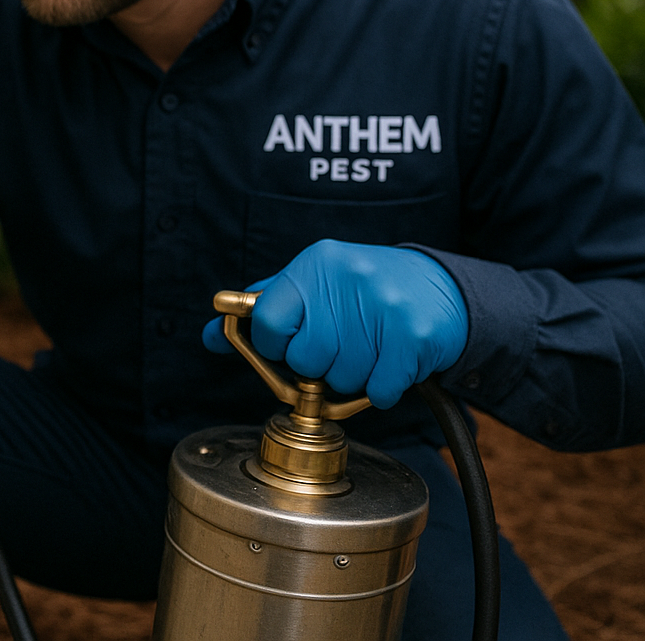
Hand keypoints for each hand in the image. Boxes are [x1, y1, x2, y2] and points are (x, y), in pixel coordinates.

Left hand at [202, 240, 467, 407]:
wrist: (442, 288)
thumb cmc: (366, 290)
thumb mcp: (312, 285)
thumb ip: (263, 310)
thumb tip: (210, 337)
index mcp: (314, 265)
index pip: (268, 322)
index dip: (278, 346)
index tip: (295, 344)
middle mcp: (346, 277)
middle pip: (305, 359)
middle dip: (319, 366)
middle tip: (341, 348)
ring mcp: (382, 304)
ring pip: (341, 378)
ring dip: (354, 378)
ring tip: (370, 351)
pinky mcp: (413, 334)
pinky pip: (379, 389)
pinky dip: (384, 389)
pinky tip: (391, 363)